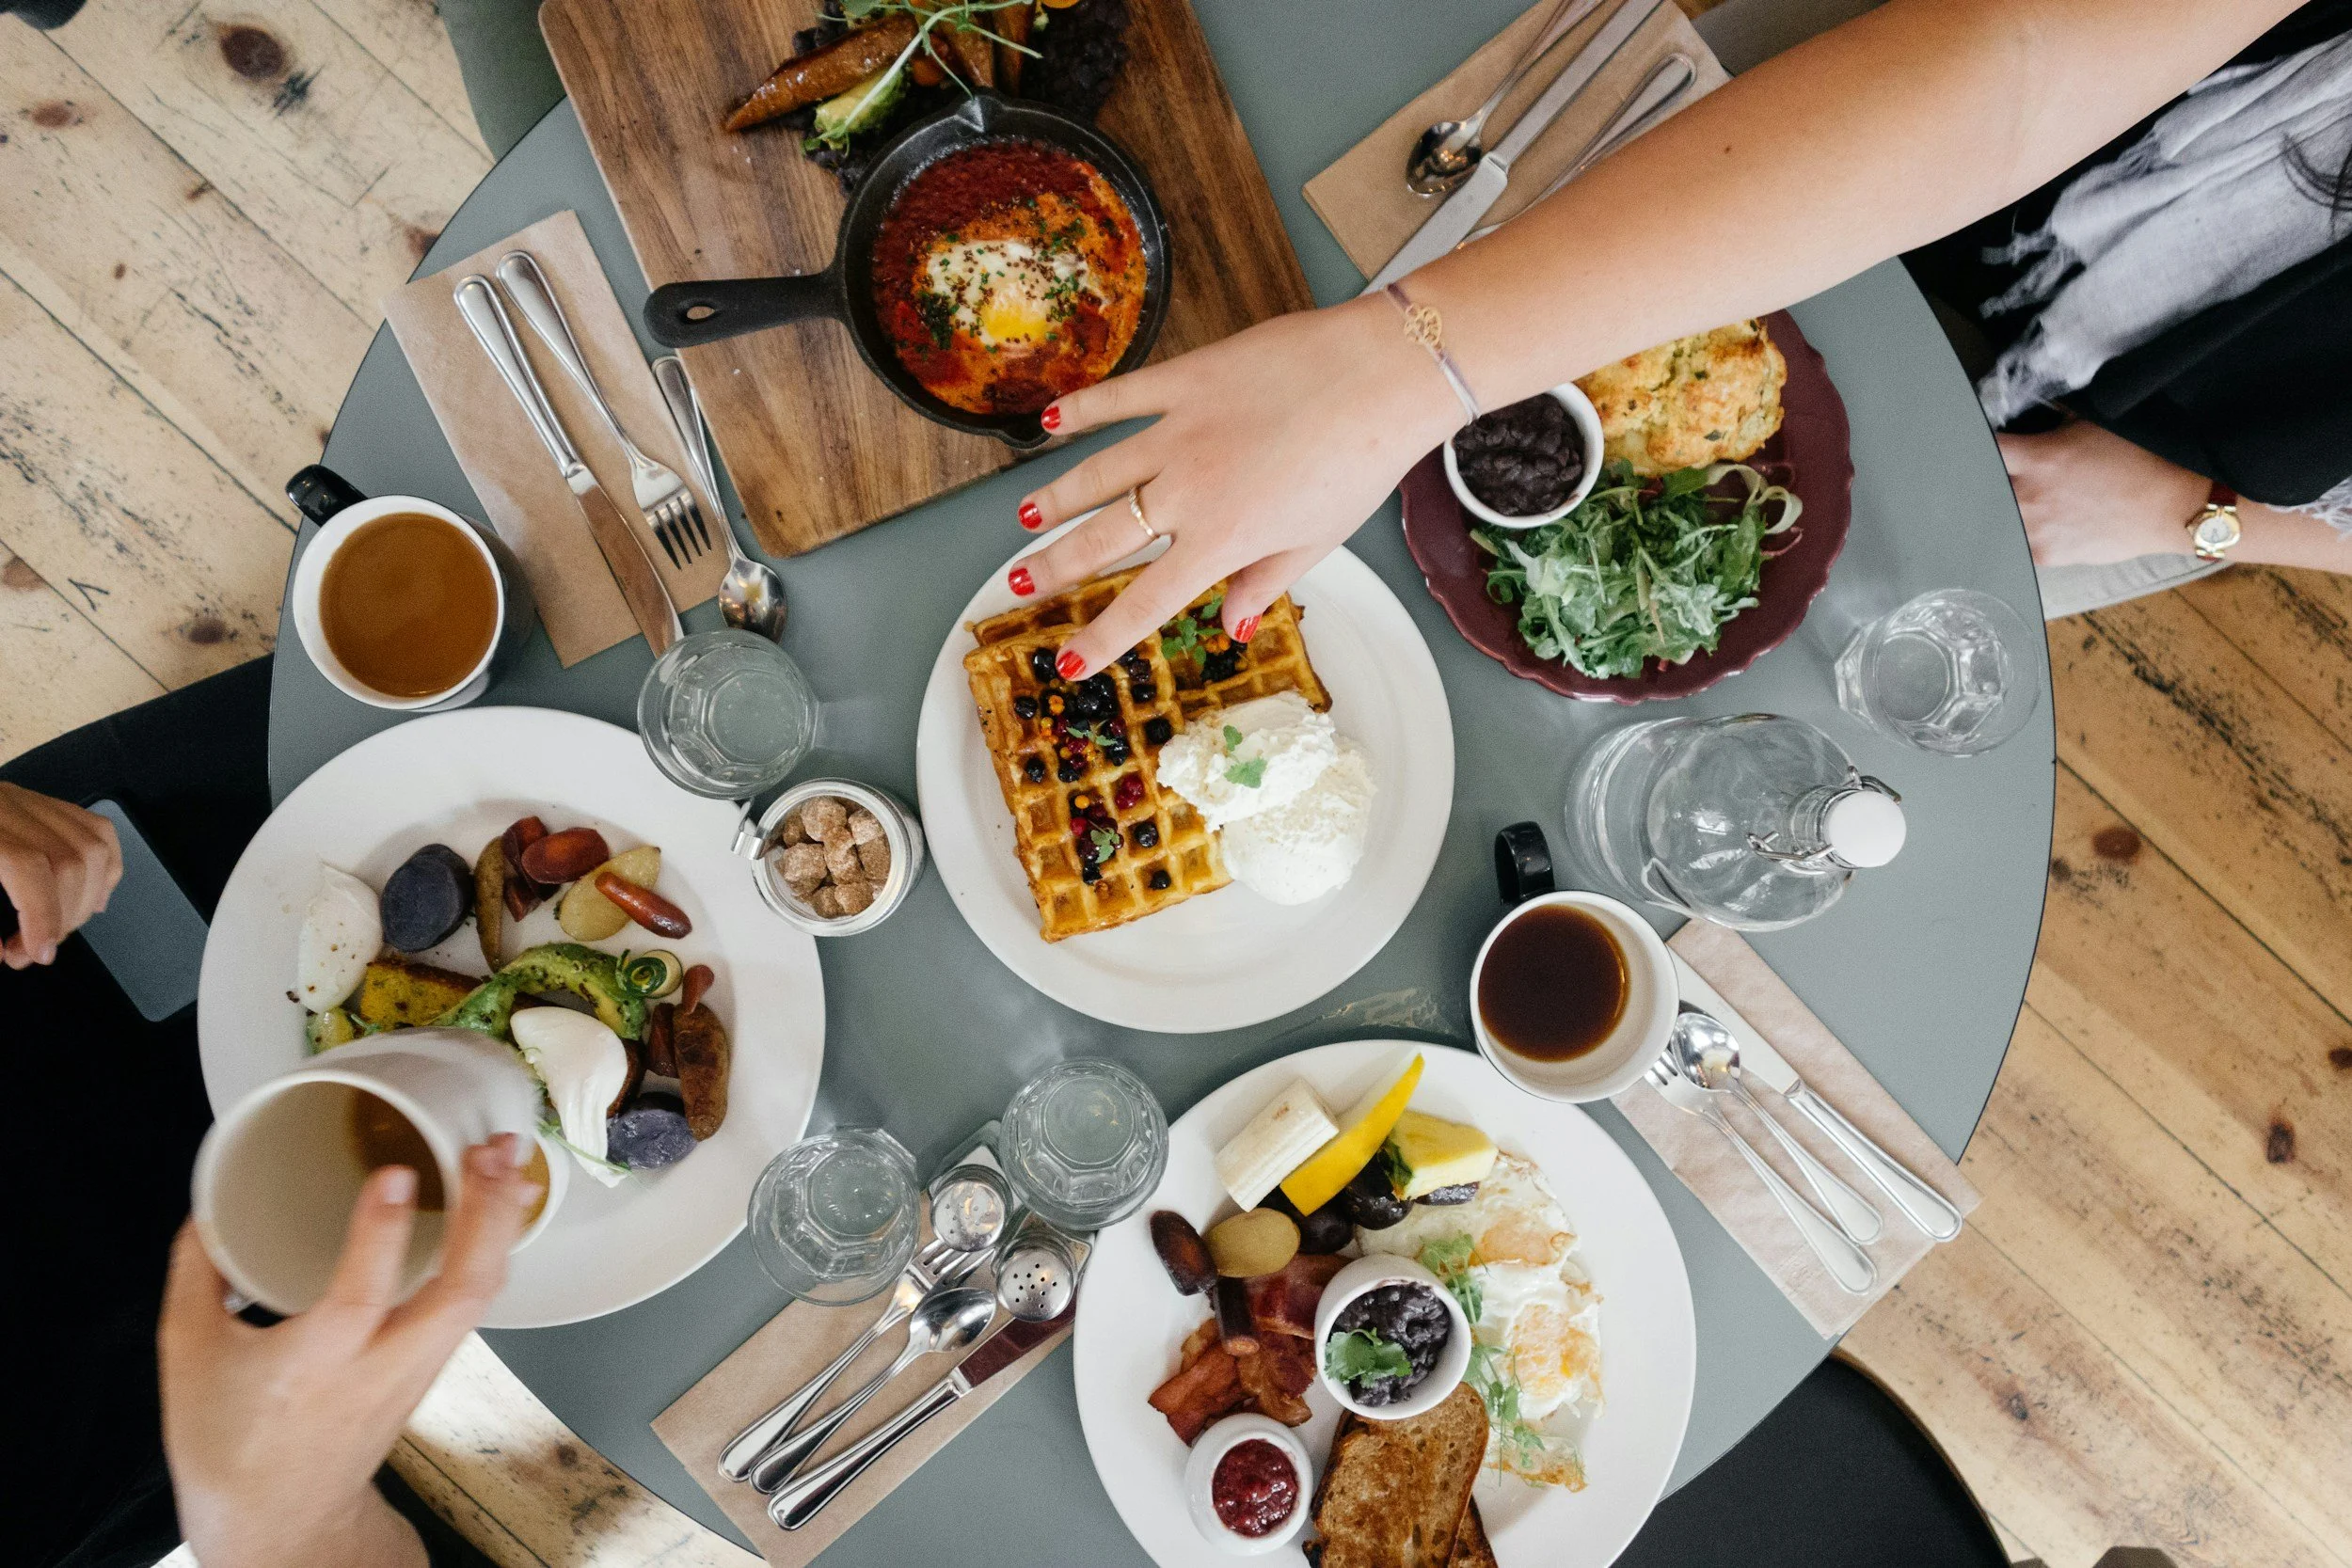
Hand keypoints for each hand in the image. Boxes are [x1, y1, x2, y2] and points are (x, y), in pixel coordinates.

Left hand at [0, 782, 121, 966]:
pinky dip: (104, 870)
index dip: (42, 915)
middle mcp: (6, 805)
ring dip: (86, 899)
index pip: (29, 865)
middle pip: (69, 859)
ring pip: (93, 846)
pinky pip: (98, 831)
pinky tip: (89, 898)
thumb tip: (0, 951)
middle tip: (35, 949)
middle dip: (63, 916)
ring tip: (57, 928)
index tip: (38, 952)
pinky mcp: (43, 803)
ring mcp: (28, 801)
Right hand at [160, 1136, 537, 1567]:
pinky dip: (494, 1248)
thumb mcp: (187, 1356)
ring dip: (500, 1224)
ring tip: (508, 1158)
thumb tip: (210, 1204)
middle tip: (491, 1152)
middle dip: (486, 1218)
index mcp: (312, 1368)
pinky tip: (502, 1203)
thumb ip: (197, 1273)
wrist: (278, 1520)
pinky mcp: (433, 1365)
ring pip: (479, 1297)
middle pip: (459, 1294)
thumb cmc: (229, 1442)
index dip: (379, 1234)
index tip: (395, 1174)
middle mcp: (380, 1368)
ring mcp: (418, 1369)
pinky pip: (476, 1302)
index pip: (359, 1299)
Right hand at [1008, 296, 1461, 676]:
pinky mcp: (1186, 380)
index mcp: (1222, 540)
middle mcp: (1187, 491)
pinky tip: (1050, 422)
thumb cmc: (1362, 462)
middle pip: (1103, 539)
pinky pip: (1121, 398)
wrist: (1382, 376)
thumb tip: (1233, 626)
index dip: (1101, 638)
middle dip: (1055, 567)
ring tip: (1025, 518)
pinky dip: (1082, 410)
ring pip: (1097, 472)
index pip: (1145, 602)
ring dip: (1056, 498)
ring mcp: (1179, 431)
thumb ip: (1266, 582)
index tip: (1067, 663)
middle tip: (1019, 583)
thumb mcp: (1319, 541)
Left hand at [1998, 421, 2210, 567]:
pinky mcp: (2048, 555)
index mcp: (2037, 458)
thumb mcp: (2096, 424)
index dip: (1977, 442)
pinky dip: (2023, 534)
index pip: (1985, 448)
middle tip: (1998, 475)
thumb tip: (2038, 411)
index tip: (1978, 442)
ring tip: (2023, 501)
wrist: (2174, 507)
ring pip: (1999, 519)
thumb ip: (2057, 420)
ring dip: (2006, 509)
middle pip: (1984, 487)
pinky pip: (2020, 544)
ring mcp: (2035, 530)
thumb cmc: (2141, 459)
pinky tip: (2038, 524)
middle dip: (1990, 479)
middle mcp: (2028, 496)